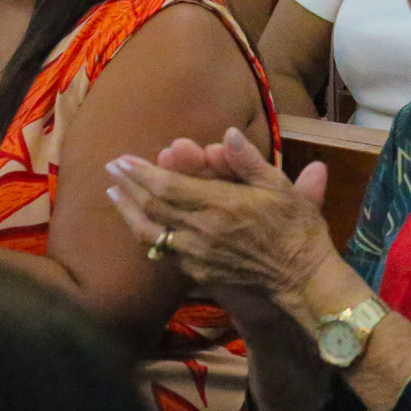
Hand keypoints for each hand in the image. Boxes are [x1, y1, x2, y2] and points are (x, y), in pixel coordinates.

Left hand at [106, 128, 336, 308]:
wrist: (299, 276)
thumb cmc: (296, 227)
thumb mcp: (281, 186)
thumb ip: (249, 161)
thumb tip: (227, 134)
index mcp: (221, 204)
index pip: (168, 186)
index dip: (141, 172)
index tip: (122, 160)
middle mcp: (201, 230)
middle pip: (151, 206)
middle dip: (128, 185)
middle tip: (110, 168)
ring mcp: (195, 254)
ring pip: (149, 232)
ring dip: (127, 211)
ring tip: (113, 194)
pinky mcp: (196, 272)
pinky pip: (163, 251)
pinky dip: (146, 233)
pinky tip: (140, 224)